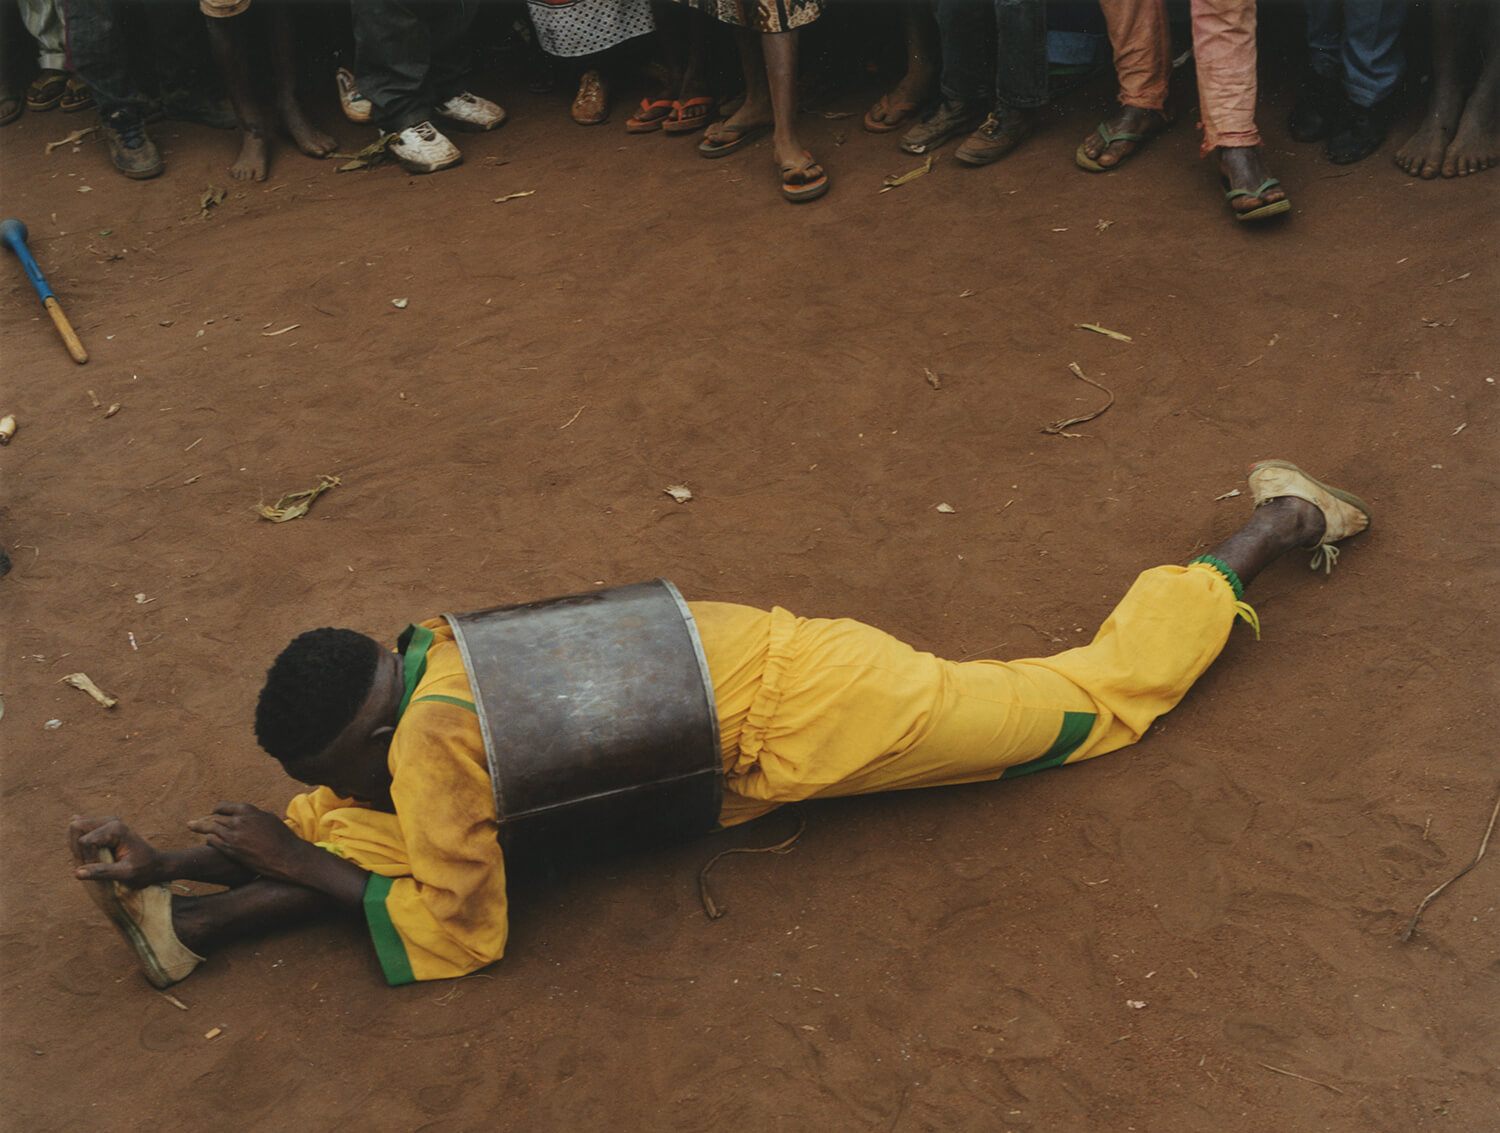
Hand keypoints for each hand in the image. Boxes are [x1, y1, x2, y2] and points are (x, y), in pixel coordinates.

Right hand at [70, 815, 165, 887]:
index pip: (84, 841)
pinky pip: (79, 833)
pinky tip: (94, 853)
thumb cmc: (143, 870)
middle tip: (96, 862)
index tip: (102, 867)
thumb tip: (76, 873)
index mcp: (115, 829)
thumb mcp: (125, 874)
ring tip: (98, 859)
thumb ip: (101, 872)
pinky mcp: (100, 827)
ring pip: (75, 830)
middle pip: (76, 829)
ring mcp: (105, 822)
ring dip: (79, 848)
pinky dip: (81, 846)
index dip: (88, 858)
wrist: (154, 865)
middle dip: (79, 849)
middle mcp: (109, 820)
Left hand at [187, 802, 312, 883]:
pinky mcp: (232, 850)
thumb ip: (255, 815)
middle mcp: (239, 821)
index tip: (213, 812)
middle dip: (203, 819)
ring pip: (211, 829)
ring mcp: (234, 836)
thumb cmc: (282, 837)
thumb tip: (247, 814)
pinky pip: (213, 842)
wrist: (286, 856)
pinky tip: (207, 840)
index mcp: (248, 811)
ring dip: (201, 828)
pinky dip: (209, 839)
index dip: (217, 809)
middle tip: (192, 822)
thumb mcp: (270, 818)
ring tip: (192, 827)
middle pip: (214, 818)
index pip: (225, 807)